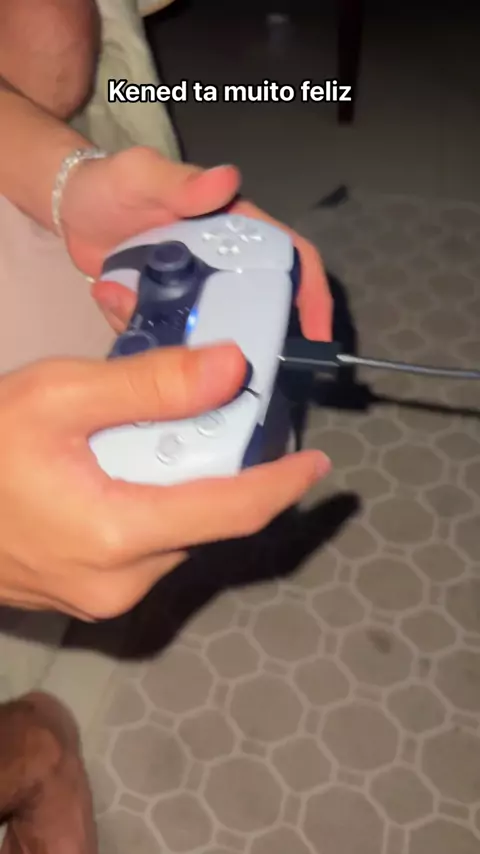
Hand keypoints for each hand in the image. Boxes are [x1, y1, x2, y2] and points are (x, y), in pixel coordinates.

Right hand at [0, 344, 328, 619]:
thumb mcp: (59, 395)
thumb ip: (150, 385)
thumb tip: (231, 368)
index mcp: (119, 534)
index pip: (231, 512)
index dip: (282, 485)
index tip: (318, 463)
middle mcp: (122, 584)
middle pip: (206, 524)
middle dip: (228, 473)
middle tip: (223, 419)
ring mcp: (104, 599)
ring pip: (178, 537)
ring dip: (188, 489)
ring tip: (166, 437)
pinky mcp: (90, 598)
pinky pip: (148, 550)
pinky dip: (158, 508)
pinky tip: (131, 471)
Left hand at [60, 147, 331, 341]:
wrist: (70, 211)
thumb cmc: (113, 183)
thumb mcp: (143, 175)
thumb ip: (182, 182)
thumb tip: (228, 182)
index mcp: (233, 228)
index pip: (288, 258)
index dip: (311, 293)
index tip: (316, 334)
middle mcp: (221, 266)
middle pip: (256, 310)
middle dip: (249, 340)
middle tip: (236, 368)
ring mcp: (193, 295)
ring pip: (208, 333)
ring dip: (184, 343)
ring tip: (151, 331)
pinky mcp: (165, 315)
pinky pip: (169, 338)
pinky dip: (147, 337)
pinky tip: (120, 314)